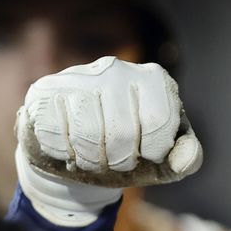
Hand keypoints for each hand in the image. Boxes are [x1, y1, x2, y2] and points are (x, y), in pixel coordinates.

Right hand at [15, 56, 202, 225]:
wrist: (77, 154)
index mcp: (154, 80)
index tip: (146, 154)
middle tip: (114, 161)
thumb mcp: (164, 161)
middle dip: (119, 159)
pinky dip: (63, 153)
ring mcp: (78, 76)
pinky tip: (67, 149)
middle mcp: (117, 69)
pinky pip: (55, 132)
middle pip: (122, 130)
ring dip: (90, 160)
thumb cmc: (128, 154)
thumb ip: (186, 158)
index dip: (153, 151)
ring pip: (86, 132)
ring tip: (92, 157)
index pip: (159, 119)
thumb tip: (186, 158)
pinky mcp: (44, 91)